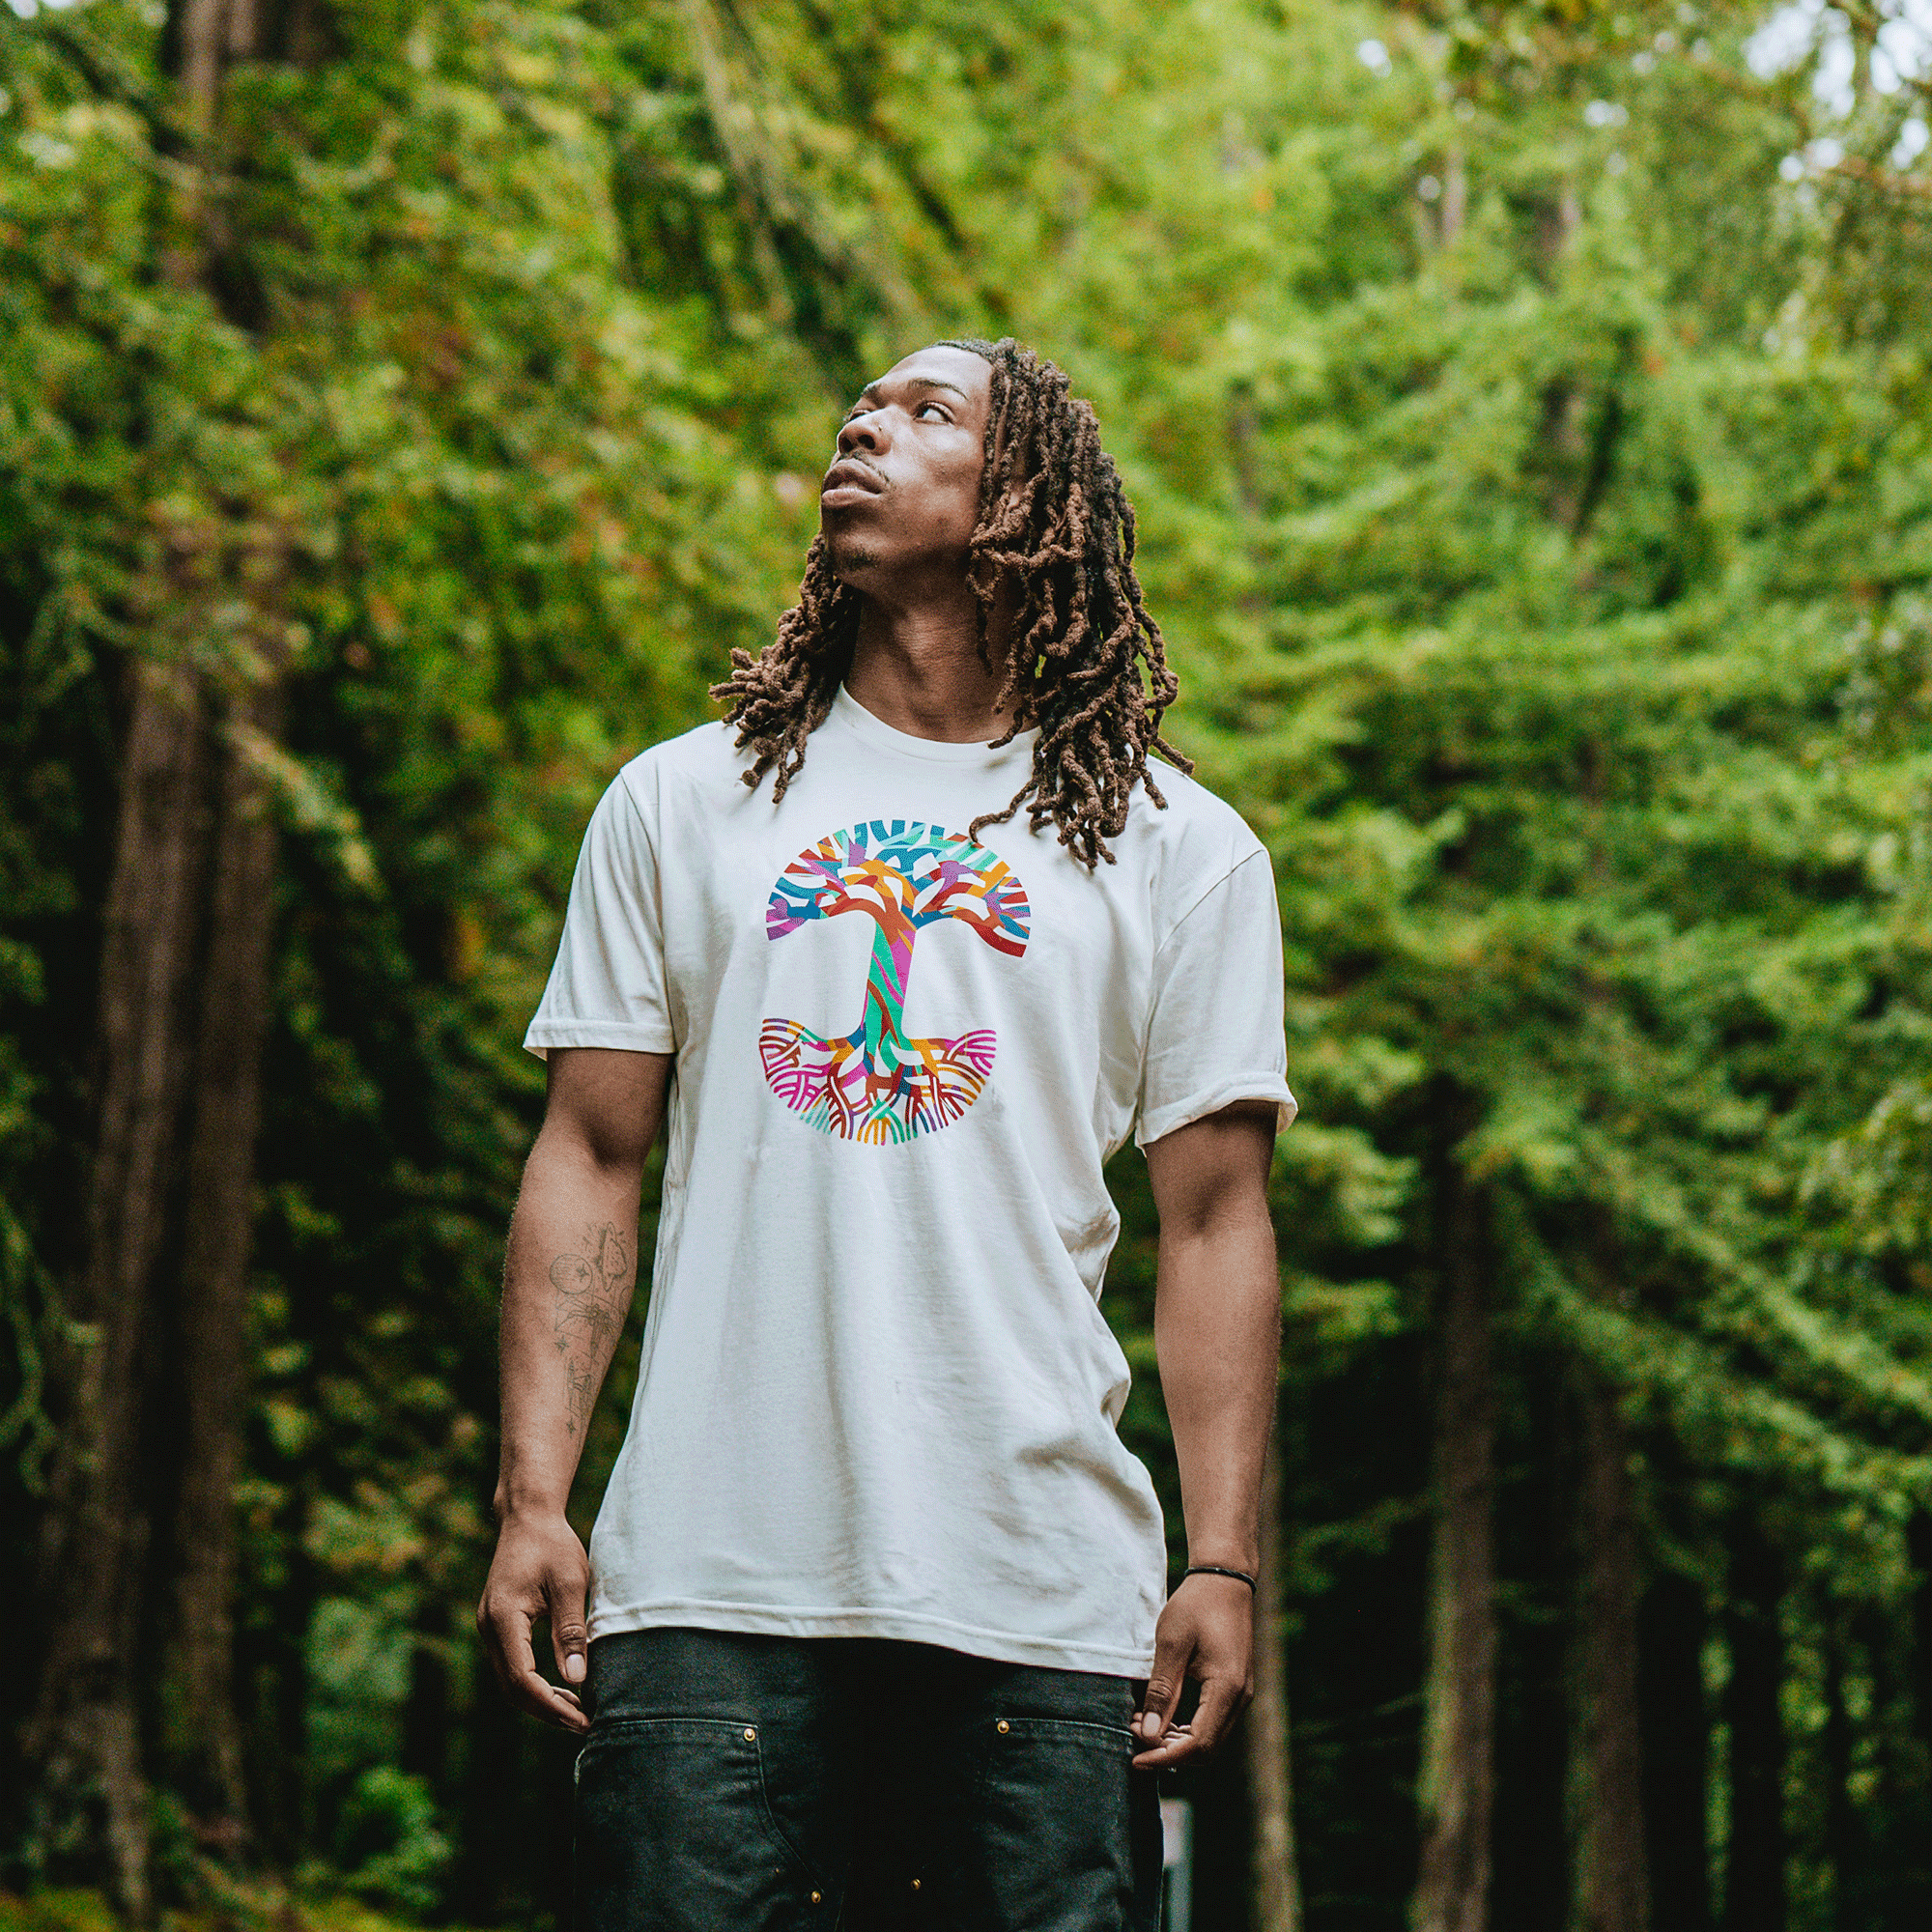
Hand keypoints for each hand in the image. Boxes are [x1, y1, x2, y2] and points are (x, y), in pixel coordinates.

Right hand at [477, 1509, 592, 1732]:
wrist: (528, 1517)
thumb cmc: (553, 1545)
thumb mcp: (571, 1584)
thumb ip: (571, 1631)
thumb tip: (578, 1680)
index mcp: (504, 1619)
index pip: (522, 1680)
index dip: (552, 1706)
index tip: (583, 1720)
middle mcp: (489, 1628)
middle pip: (512, 1689)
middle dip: (547, 1711)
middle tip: (584, 1724)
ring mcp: (489, 1628)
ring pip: (509, 1681)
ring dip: (540, 1701)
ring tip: (577, 1712)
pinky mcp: (498, 1626)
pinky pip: (512, 1666)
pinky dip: (534, 1683)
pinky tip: (562, 1687)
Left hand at [1132, 1572, 1253, 1766]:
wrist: (1225, 1580)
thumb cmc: (1196, 1606)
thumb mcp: (1171, 1644)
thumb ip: (1162, 1691)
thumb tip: (1149, 1735)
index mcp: (1227, 1688)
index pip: (1198, 1744)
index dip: (1165, 1756)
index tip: (1136, 1758)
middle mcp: (1240, 1698)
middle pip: (1207, 1750)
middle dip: (1169, 1752)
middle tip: (1135, 1737)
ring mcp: (1241, 1695)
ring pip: (1211, 1740)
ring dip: (1177, 1742)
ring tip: (1143, 1726)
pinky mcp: (1235, 1689)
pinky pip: (1213, 1723)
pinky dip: (1187, 1730)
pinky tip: (1162, 1719)